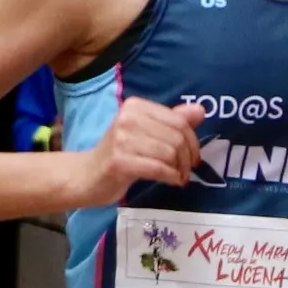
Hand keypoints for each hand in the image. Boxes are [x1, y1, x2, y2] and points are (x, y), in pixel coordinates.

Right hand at [61, 96, 202, 208]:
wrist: (86, 176)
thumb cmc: (119, 154)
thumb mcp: (146, 133)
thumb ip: (172, 121)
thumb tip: (200, 110)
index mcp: (135, 106)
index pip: (178, 120)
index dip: (193, 141)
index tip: (193, 157)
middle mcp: (128, 118)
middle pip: (176, 137)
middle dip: (187, 157)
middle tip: (186, 170)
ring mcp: (122, 139)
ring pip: (169, 152)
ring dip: (179, 169)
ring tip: (178, 177)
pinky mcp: (119, 161)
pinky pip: (158, 168)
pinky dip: (171, 177)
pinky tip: (173, 181)